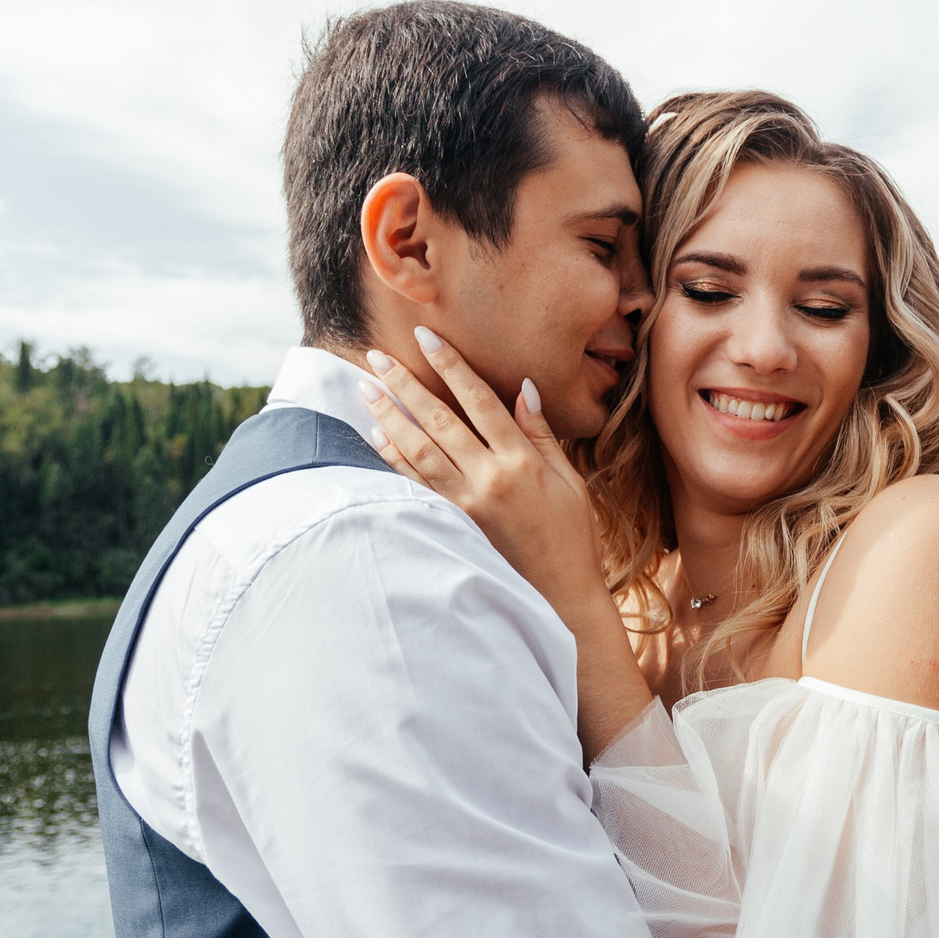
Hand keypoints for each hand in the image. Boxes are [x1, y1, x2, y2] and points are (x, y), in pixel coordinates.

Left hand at [359, 328, 611, 625]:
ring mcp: (467, 505)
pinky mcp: (453, 527)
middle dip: (406, 384)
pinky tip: (377, 436)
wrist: (561, 599)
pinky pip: (416, 486)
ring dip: (390, 417)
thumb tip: (523, 388)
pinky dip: (394, 459)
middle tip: (377, 356)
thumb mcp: (570, 482)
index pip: (480, 401)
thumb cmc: (572, 538)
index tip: (426, 338)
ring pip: (419, 451)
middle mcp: (490, 479)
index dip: (452, 366)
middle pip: (440, 420)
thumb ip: (541, 435)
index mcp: (522, 462)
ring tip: (366, 389)